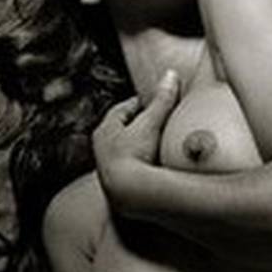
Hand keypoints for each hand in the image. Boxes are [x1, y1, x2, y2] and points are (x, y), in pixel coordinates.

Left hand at [91, 70, 180, 192]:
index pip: (122, 111)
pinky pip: (130, 170)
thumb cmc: (133, 157)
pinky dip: (140, 167)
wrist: (127, 195)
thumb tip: (170, 76)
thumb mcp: (150, 124)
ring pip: (124, 152)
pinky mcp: (117, 186)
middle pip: (122, 132)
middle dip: (138, 127)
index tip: (154, 103)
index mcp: (105, 130)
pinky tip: (152, 171)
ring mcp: (108, 168)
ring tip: (156, 148)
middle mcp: (102, 149)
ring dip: (138, 149)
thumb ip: (162, 101)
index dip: (139, 105)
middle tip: (157, 123)